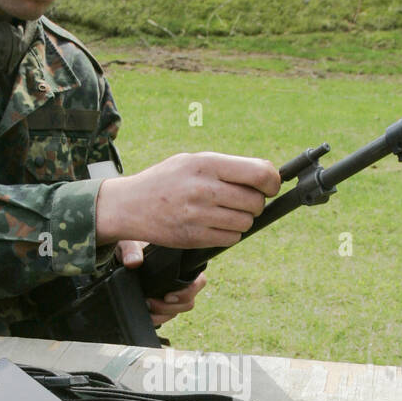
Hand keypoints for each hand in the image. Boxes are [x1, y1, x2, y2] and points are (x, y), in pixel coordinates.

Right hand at [96, 152, 279, 248]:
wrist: (129, 205)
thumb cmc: (167, 180)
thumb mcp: (193, 161)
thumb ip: (227, 167)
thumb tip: (267, 176)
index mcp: (206, 164)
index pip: (259, 173)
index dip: (272, 182)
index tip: (270, 186)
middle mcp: (204, 189)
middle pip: (256, 202)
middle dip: (256, 203)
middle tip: (243, 201)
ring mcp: (198, 215)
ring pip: (245, 222)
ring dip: (242, 220)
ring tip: (225, 212)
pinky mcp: (194, 237)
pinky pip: (231, 239)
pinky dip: (229, 234)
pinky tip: (215, 225)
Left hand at [115, 241, 206, 325]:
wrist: (122, 261)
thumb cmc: (132, 249)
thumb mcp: (129, 244)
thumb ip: (131, 250)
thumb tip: (133, 263)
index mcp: (183, 266)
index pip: (199, 282)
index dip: (188, 292)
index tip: (168, 296)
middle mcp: (181, 282)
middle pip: (188, 302)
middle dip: (169, 307)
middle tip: (150, 303)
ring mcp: (172, 295)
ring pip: (176, 312)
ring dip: (161, 314)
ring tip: (145, 308)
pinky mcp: (162, 305)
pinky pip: (165, 317)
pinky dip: (156, 319)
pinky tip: (145, 314)